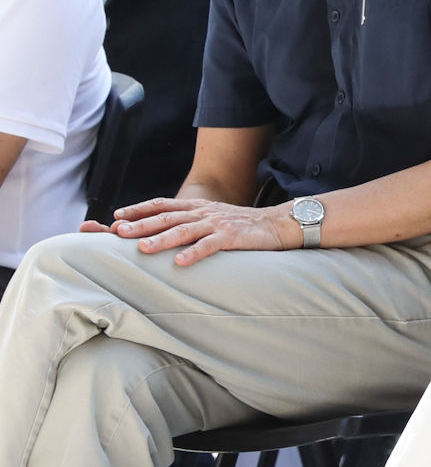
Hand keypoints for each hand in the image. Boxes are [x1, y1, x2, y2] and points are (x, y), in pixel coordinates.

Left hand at [82, 197, 296, 264]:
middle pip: (168, 217)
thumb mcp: (213, 217)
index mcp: (198, 206)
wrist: (277, 223)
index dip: (140, 209)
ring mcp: (217, 224)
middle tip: (119, 232)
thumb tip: (162, 230)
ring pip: (185, 230)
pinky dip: (194, 253)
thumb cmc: (242, 225)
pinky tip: (180, 262)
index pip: (163, 204)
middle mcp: (204, 212)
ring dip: (162, 238)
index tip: (117, 216)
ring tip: (142, 247)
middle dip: (142, 224)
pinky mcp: (232, 236)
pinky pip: (210, 245)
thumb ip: (190, 221)